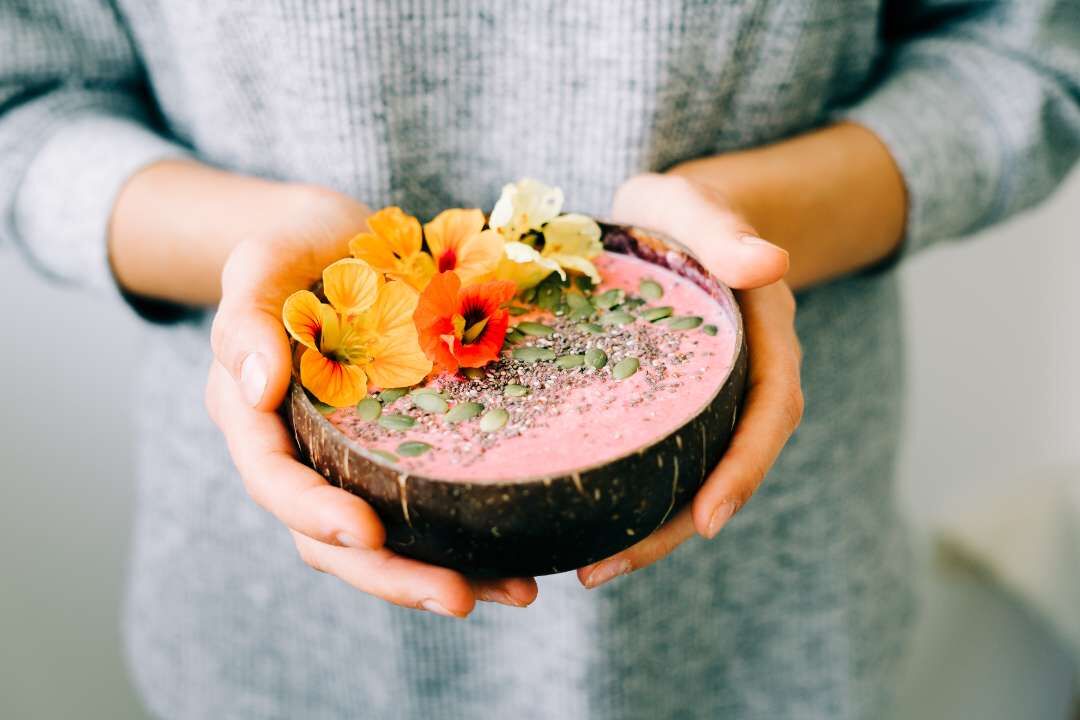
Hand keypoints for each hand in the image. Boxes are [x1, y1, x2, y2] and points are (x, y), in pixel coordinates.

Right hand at [204, 185, 537, 614]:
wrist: (340, 242)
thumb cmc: (297, 248)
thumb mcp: (262, 261)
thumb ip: (247, 317)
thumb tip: (253, 387)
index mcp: (255, 418)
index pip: (276, 480)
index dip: (315, 514)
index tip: (368, 533)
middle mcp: (303, 453)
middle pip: (331, 539)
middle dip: (392, 575)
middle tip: (459, 597)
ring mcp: (353, 460)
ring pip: (385, 540)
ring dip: (443, 572)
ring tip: (517, 591)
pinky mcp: (400, 455)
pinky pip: (428, 508)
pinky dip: (472, 539)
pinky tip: (526, 560)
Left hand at [578, 173, 803, 587]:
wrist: (671, 219)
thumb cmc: (682, 211)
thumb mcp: (698, 207)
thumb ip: (727, 231)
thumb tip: (772, 263)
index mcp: (762, 337)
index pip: (769, 410)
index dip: (743, 468)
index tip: (708, 520)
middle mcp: (742, 379)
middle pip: (727, 465)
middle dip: (677, 526)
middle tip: (607, 569)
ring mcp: (708, 400)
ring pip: (692, 474)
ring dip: (649, 528)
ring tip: (589, 568)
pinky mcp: (670, 409)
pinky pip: (661, 458)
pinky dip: (631, 495)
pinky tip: (584, 521)